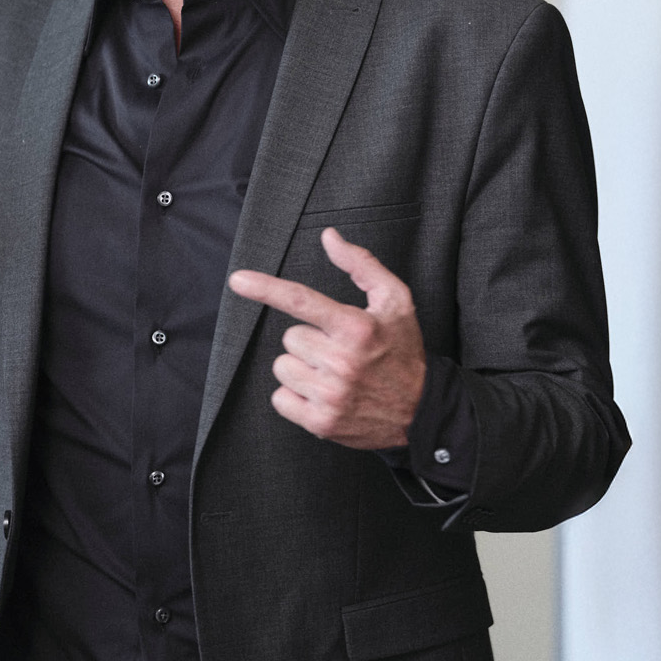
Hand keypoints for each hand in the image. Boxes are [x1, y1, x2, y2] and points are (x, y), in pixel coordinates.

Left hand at [228, 227, 425, 450]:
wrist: (422, 411)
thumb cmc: (403, 350)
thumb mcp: (395, 301)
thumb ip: (361, 264)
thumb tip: (329, 237)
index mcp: (357, 328)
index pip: (301, 301)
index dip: (266, 288)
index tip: (238, 280)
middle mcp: (342, 362)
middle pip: (290, 337)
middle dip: (308, 341)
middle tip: (337, 350)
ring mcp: (330, 395)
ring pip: (282, 367)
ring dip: (301, 368)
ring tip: (332, 373)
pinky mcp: (321, 423)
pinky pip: (280, 398)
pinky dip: (295, 396)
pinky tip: (322, 395)